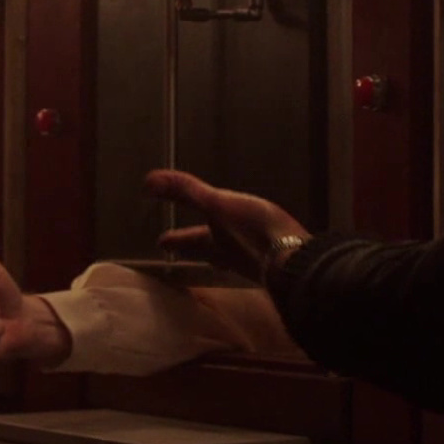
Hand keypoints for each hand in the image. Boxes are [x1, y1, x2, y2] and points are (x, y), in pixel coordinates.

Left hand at [144, 170, 308, 282]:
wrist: (295, 258)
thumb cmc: (254, 231)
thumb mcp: (218, 205)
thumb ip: (187, 193)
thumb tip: (147, 181)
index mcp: (214, 244)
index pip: (189, 241)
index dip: (175, 239)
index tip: (161, 241)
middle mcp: (231, 257)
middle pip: (208, 253)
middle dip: (196, 248)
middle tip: (183, 249)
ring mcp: (253, 262)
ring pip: (231, 257)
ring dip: (221, 252)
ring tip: (218, 249)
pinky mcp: (275, 261)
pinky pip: (255, 255)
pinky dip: (249, 251)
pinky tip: (257, 248)